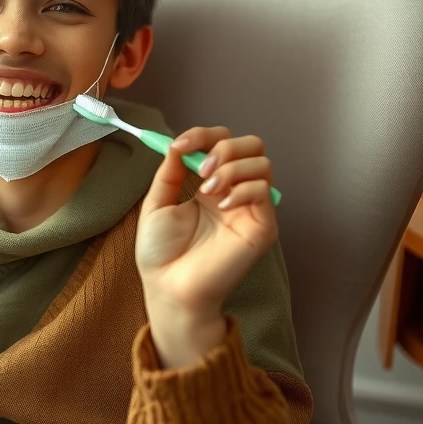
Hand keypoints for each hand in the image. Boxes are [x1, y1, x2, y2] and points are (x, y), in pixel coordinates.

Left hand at [135, 127, 277, 367]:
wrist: (168, 287)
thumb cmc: (161, 253)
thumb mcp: (157, 203)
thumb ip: (170, 171)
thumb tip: (178, 143)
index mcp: (210, 185)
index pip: (223, 143)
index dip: (204, 135)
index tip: (180, 145)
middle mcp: (234, 193)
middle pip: (252, 146)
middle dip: (225, 146)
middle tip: (200, 170)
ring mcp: (250, 209)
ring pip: (263, 164)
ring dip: (232, 167)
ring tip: (207, 190)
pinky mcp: (262, 227)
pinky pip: (264, 192)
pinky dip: (243, 189)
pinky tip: (222, 204)